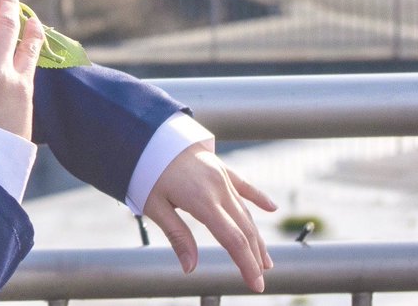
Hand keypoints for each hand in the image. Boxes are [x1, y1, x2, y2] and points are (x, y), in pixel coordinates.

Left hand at [143, 141, 277, 291]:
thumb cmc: (145, 170)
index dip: (246, 264)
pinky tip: (271, 208)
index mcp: (203, 201)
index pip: (233, 239)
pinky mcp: (219, 166)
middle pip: (244, 228)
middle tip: (261, 277)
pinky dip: (258, 197)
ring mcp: (221, 176)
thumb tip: (190, 268)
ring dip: (256, 235)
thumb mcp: (154, 206)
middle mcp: (218, 188)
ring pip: (245, 210)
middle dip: (254, 255)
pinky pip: (244, 184)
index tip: (256, 284)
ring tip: (264, 258)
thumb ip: (177, 236)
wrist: (146, 133)